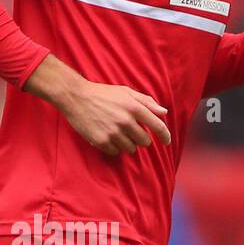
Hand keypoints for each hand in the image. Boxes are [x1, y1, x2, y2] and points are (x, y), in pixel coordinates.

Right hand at [26, 54, 170, 154]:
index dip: (165, 136)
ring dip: (128, 143)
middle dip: (141, 138)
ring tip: (117, 132)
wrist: (76, 97)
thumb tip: (164, 113)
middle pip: (145, 141)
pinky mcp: (101, 142)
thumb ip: (146, 102)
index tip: (167, 142)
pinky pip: (116, 152)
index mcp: (133, 107)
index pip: (157, 126)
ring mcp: (113, 133)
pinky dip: (114, 147)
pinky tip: (107, 136)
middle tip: (131, 131)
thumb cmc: (102, 93)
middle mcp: (125, 121)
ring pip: (131, 149)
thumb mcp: (126, 92)